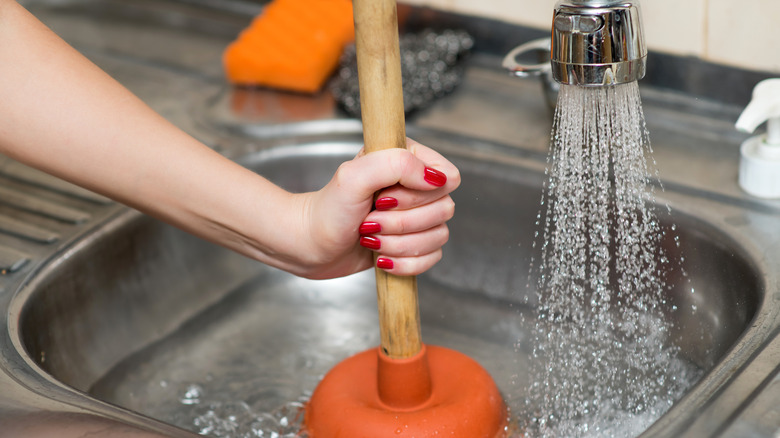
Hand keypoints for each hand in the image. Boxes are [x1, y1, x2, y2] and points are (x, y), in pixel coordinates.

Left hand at [297, 138, 459, 278]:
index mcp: (407, 160)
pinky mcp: (412, 243)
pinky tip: (381, 257)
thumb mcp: (353, 177)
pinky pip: (432, 258)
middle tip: (370, 220)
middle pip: (444, 209)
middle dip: (403, 223)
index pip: (448, 175)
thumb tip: (435, 178)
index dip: (422, 193)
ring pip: (439, 236)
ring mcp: (416, 216)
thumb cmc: (326, 210)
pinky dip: (406, 263)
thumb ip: (396, 164)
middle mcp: (415, 186)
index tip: (387, 198)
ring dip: (401, 244)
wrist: (309, 245)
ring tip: (370, 238)